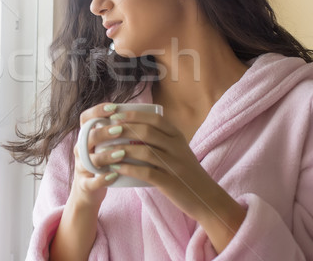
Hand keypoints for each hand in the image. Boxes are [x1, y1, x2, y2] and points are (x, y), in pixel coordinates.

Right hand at [69, 103, 125, 208]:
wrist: (89, 190)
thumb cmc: (103, 163)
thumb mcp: (105, 145)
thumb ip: (118, 131)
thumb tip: (145, 113)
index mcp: (86, 137)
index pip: (86, 118)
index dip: (97, 111)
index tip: (114, 107)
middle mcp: (81, 150)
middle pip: (87, 137)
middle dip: (104, 132)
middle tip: (120, 129)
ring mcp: (81, 167)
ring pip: (88, 160)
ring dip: (105, 156)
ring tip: (121, 153)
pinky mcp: (84, 185)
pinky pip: (90, 182)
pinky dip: (102, 179)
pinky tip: (114, 175)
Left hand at [103, 110, 223, 219]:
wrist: (206, 198)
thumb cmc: (186, 173)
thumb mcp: (177, 150)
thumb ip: (161, 139)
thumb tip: (131, 128)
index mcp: (178, 137)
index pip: (155, 119)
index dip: (134, 115)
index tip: (115, 114)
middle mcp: (177, 148)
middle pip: (147, 132)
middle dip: (124, 129)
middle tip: (106, 130)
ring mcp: (174, 165)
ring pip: (145, 151)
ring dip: (122, 149)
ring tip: (105, 150)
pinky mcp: (170, 182)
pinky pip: (146, 173)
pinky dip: (129, 169)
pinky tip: (115, 168)